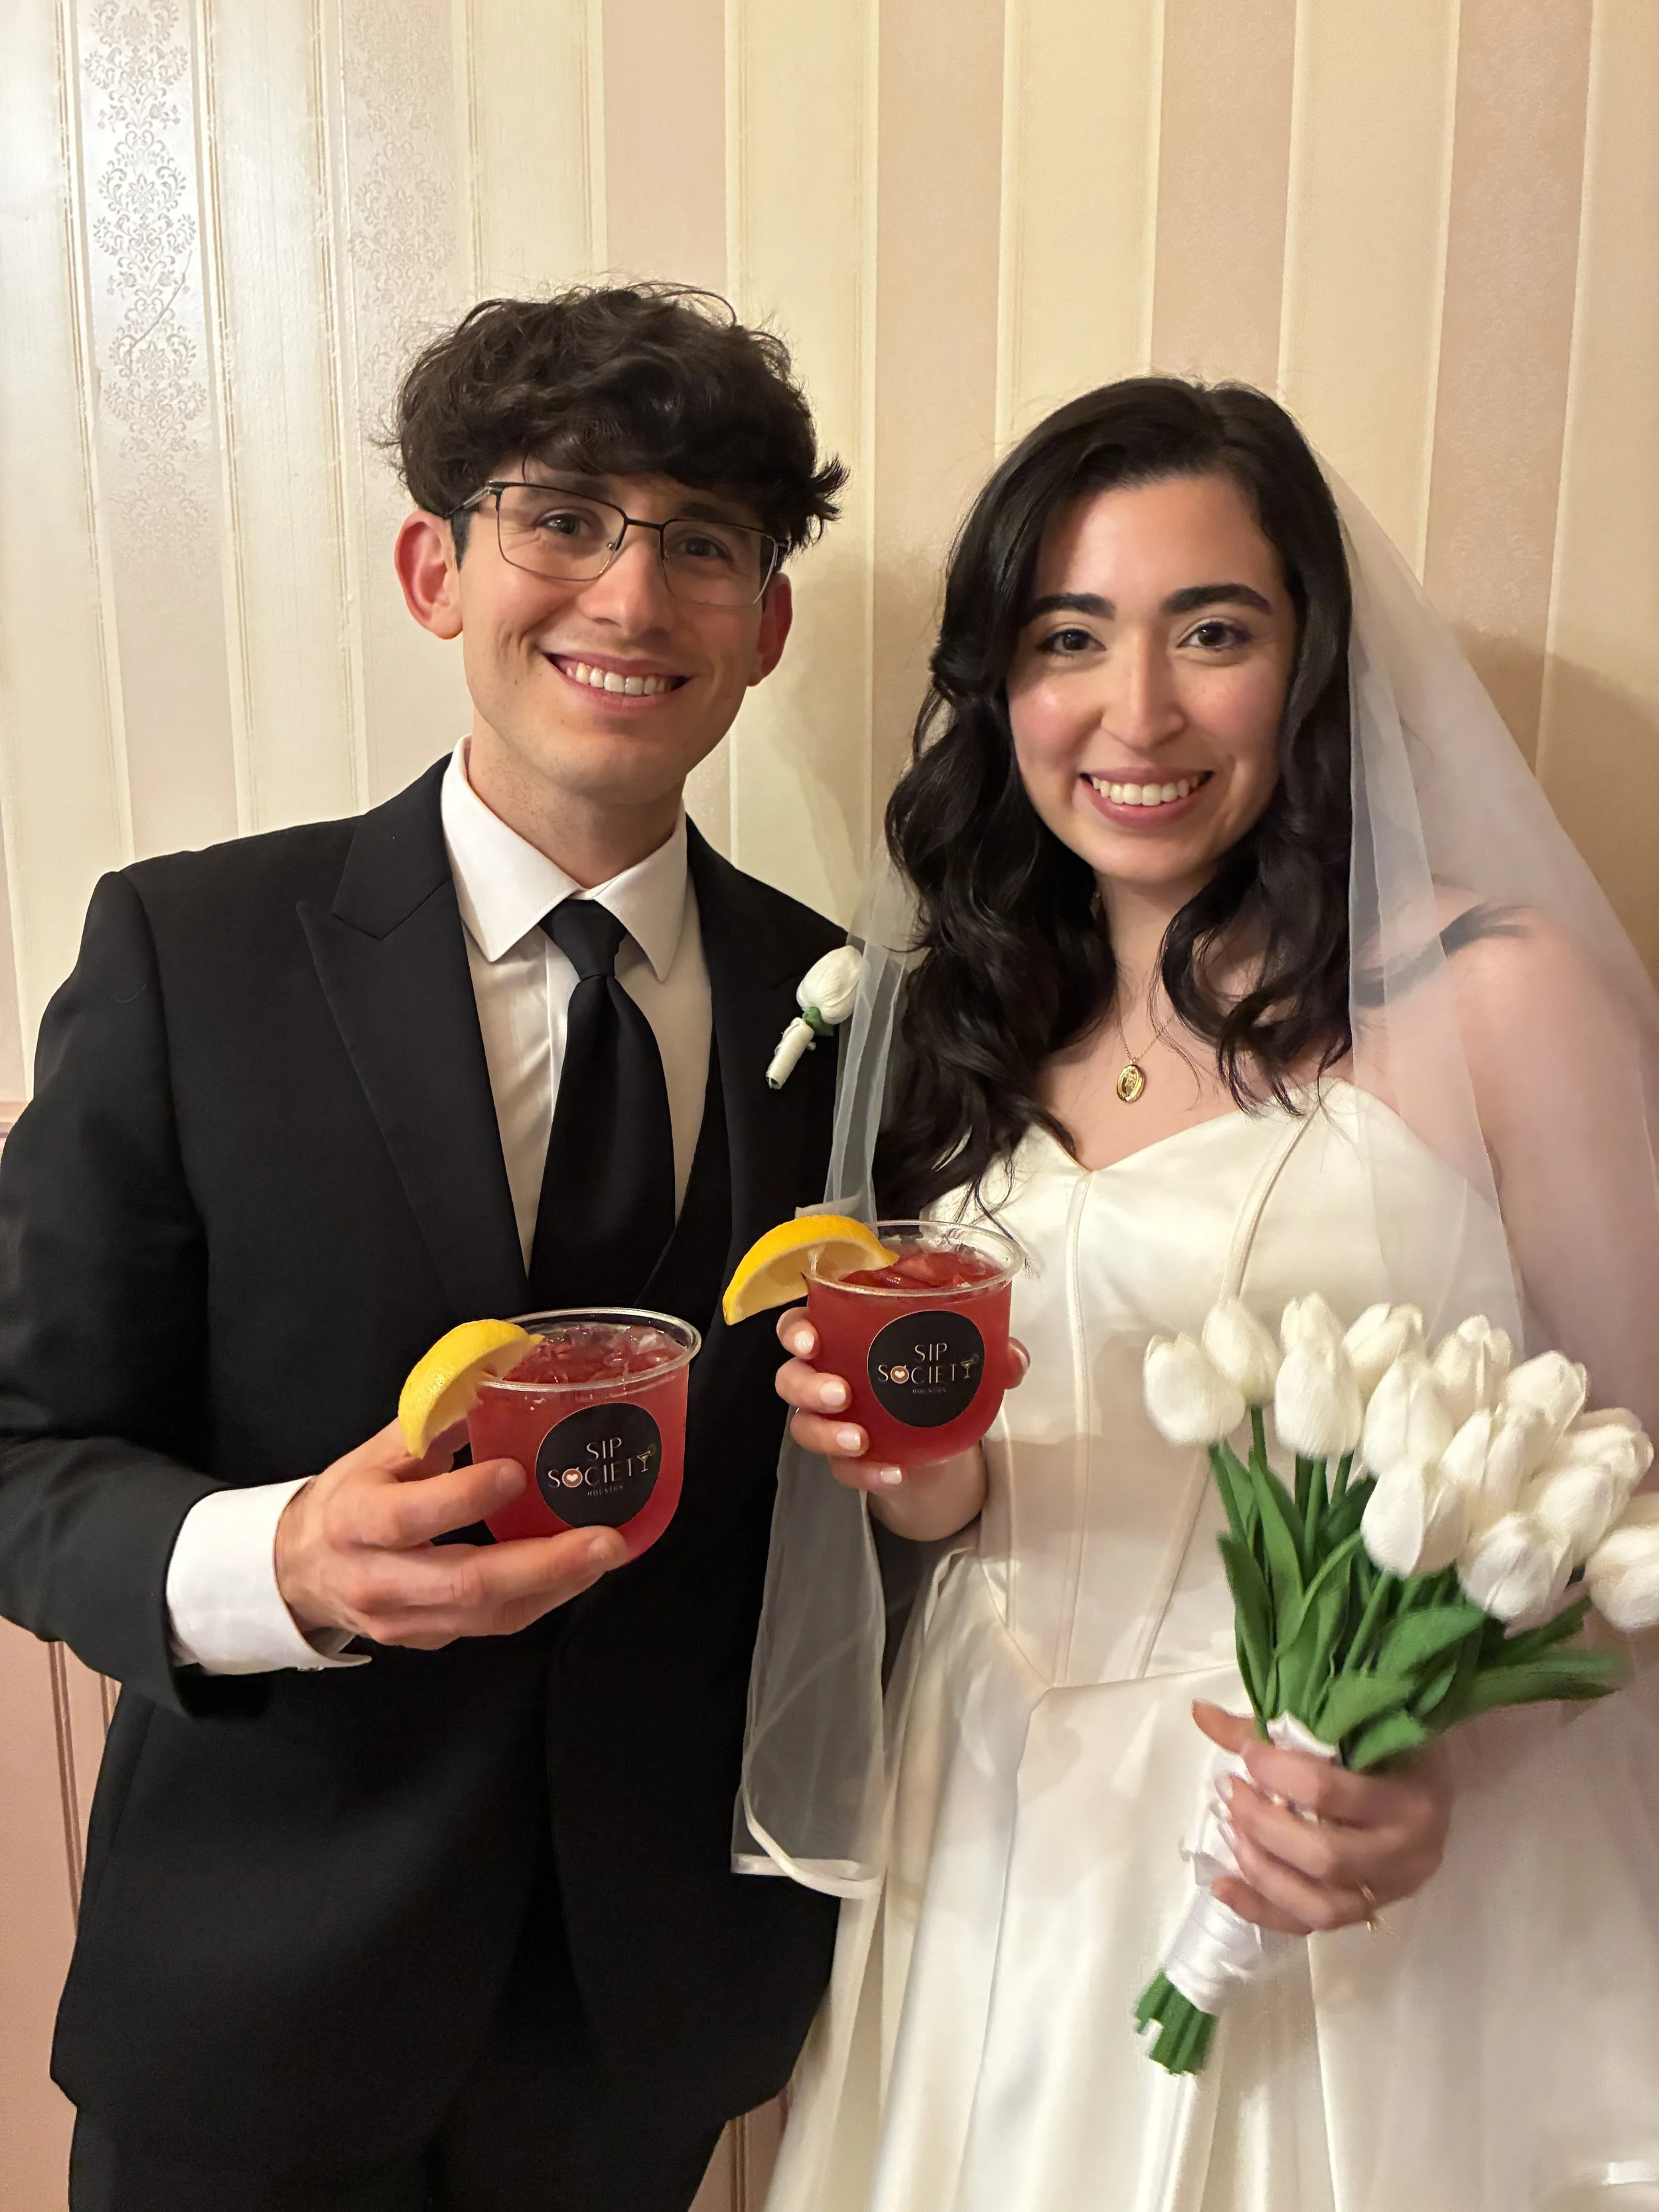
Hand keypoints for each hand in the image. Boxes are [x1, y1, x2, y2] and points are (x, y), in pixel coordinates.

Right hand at [274, 1419, 625, 1649]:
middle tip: (605, 1540)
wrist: (300, 1571)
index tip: (516, 1472)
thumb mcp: (379, 1451)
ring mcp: (404, 1620)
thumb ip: (437, 1420)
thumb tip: (501, 1371)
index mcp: (356, 1520)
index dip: (463, 1498)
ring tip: (606, 1555)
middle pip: (464, 1584)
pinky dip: (541, 1600)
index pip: (409, 1516)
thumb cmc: (351, 1497)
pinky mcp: (428, 1641)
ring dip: (555, 1587)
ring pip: (488, 1616)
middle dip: (543, 1564)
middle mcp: (377, 1579)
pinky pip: (492, 1628)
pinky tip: (578, 1573)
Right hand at [772, 1306, 1025, 1539]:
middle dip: (808, 1385)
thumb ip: (990, 1354)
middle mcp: (827, 1377)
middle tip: (841, 1394)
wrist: (943, 1439)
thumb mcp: (962, 1361)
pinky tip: (892, 1474)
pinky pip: (842, 1470)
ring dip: (827, 1433)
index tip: (810, 1339)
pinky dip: (865, 1473)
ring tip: (861, 1439)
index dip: (795, 1331)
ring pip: (804, 1426)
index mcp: (844, 1337)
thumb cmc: (933, 1381)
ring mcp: (832, 1422)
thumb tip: (1013, 1358)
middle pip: (790, 1378)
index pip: (800, 1326)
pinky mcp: (847, 1461)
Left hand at [1193, 1701, 1452, 1934]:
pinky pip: (1313, 1925)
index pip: (1328, 1792)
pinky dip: (1263, 1910)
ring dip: (1262, 1871)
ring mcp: (1391, 1891)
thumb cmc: (1391, 1745)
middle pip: (1322, 1856)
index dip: (1276, 1772)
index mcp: (1407, 1800)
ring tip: (1229, 1833)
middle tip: (1229, 1792)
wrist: (1434, 1782)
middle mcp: (1406, 1854)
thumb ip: (1273, 1726)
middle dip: (1263, 1825)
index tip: (1245, 1754)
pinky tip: (1223, 1887)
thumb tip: (1200, 1713)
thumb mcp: (1348, 1728)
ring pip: (1319, 1904)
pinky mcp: (1371, 1912)